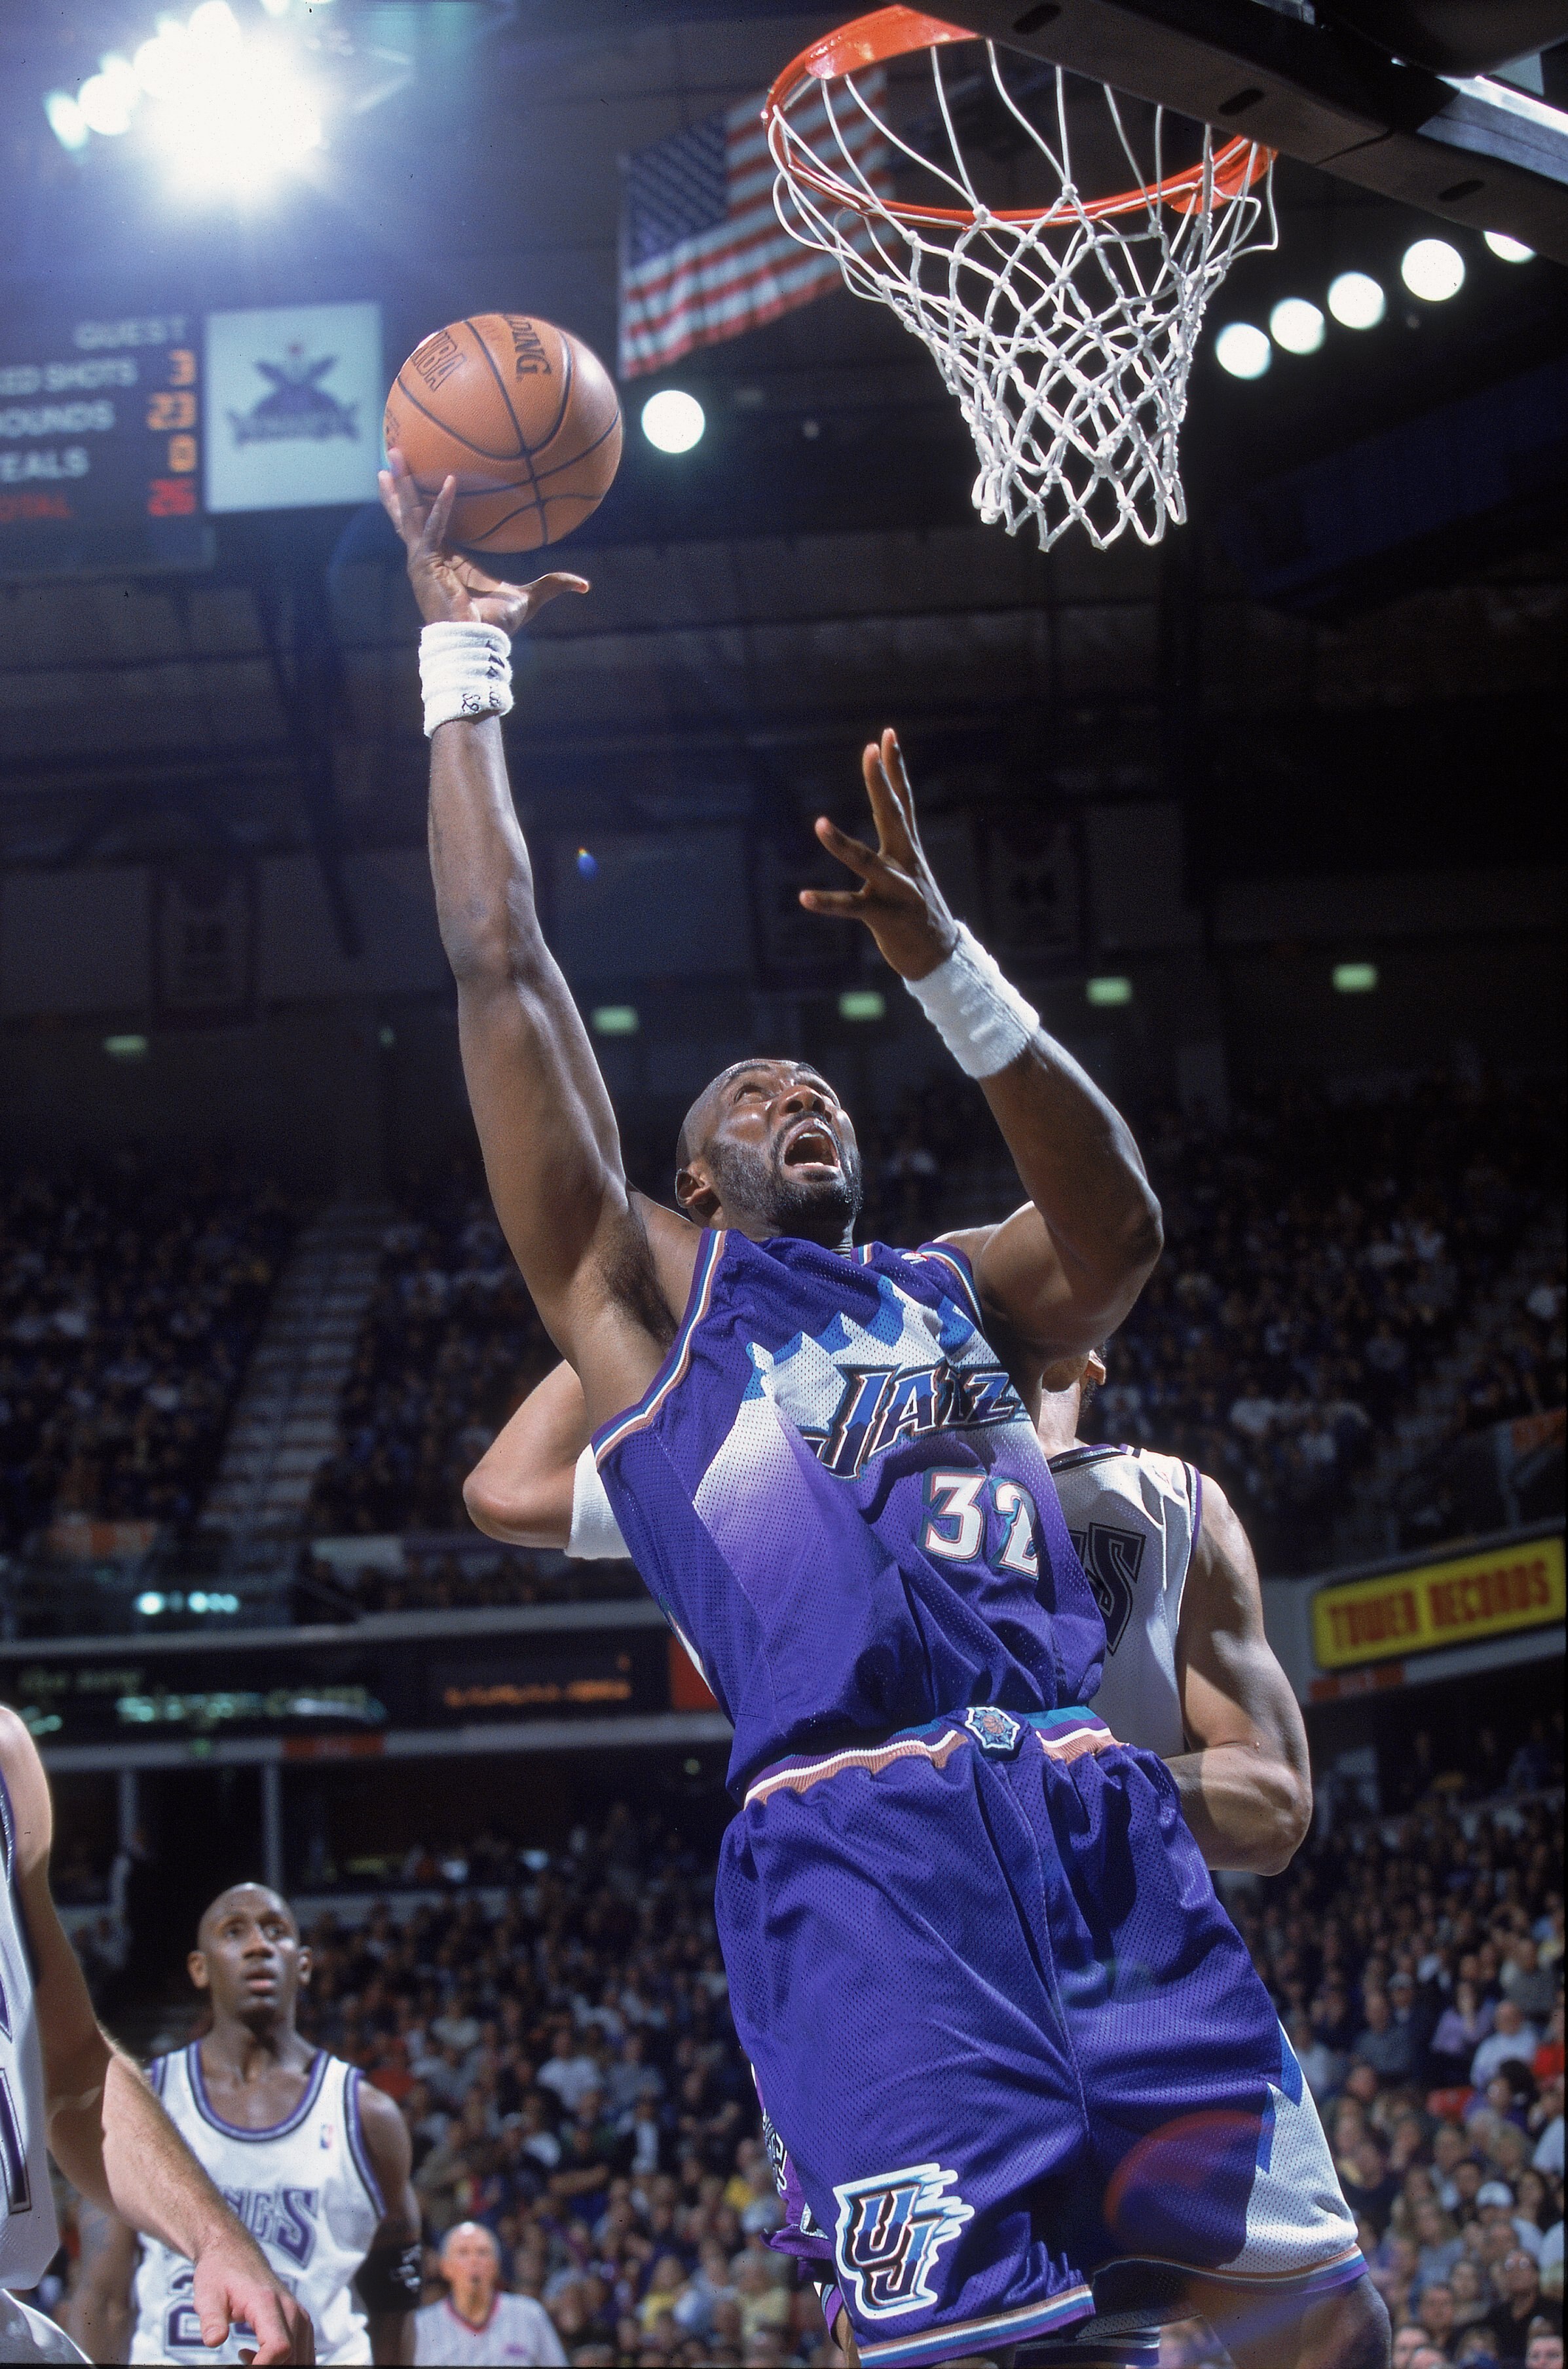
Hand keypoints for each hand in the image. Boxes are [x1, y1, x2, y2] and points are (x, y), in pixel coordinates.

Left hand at [191, 2227, 314, 2363]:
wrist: (235, 2253)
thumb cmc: (219, 2274)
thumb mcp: (207, 2296)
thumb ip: (211, 2319)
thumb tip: (213, 2341)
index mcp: (267, 2302)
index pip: (279, 2346)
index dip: (262, 2368)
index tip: (240, 2368)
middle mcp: (290, 2308)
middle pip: (292, 2357)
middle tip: (237, 2364)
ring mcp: (299, 2315)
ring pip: (301, 2358)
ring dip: (276, 2367)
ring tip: (245, 2359)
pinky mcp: (300, 2320)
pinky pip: (302, 2351)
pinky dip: (285, 2362)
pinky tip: (258, 2356)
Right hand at [378, 448, 587, 633]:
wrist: (480, 641)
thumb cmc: (498, 625)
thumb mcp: (529, 597)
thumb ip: (553, 585)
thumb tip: (585, 585)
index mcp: (447, 560)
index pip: (428, 523)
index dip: (421, 501)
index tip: (418, 478)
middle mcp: (429, 557)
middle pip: (409, 514)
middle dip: (400, 486)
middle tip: (393, 454)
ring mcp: (423, 560)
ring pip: (408, 515)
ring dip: (402, 486)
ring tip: (393, 456)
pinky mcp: (427, 564)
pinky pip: (433, 527)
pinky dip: (441, 505)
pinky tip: (450, 481)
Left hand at [798, 728, 958, 981]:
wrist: (941, 956)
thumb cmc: (918, 911)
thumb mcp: (909, 871)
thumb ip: (897, 842)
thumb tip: (892, 812)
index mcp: (908, 850)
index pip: (902, 800)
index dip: (894, 768)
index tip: (886, 734)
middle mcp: (904, 863)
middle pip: (892, 815)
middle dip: (881, 782)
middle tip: (870, 750)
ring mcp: (896, 890)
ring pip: (865, 861)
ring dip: (841, 843)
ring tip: (819, 823)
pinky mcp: (884, 916)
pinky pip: (851, 907)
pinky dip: (827, 902)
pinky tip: (804, 897)